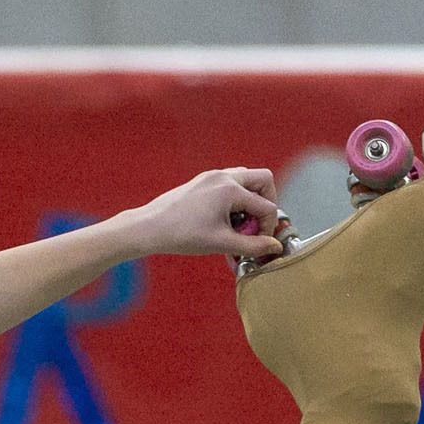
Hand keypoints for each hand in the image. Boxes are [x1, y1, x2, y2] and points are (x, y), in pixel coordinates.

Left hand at [133, 167, 289, 262]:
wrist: (149, 227)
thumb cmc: (182, 235)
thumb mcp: (222, 244)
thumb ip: (252, 246)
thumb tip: (275, 246)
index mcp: (231, 189)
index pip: (266, 205)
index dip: (268, 227)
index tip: (259, 243)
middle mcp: (224, 176)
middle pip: (263, 180)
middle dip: (267, 202)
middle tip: (257, 224)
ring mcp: (212, 177)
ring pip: (246, 179)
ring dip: (251, 200)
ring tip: (240, 224)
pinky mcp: (202, 181)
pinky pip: (229, 183)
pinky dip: (235, 199)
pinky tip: (224, 220)